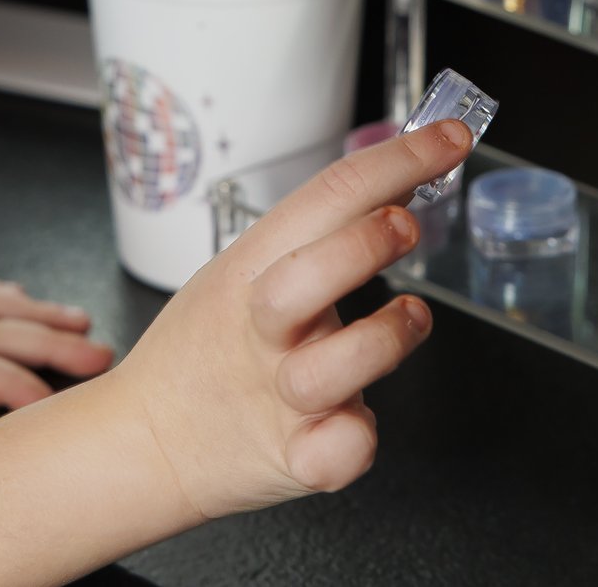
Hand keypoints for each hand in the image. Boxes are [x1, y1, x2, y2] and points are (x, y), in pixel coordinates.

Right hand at [103, 119, 470, 520]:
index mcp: (249, 271)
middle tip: (407, 223)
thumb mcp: (239, 274)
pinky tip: (359, 419)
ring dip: (383, 338)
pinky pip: (336, 452)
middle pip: (305, 278)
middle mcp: (263, 331)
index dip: (396, 161)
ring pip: (331, 369)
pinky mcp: (293, 459)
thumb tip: (398, 187)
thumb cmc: (208, 350)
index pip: (324, 198)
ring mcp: (278, 397)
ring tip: (410, 316)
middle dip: (364, 244)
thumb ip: (315, 238)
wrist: (149, 442)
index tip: (449, 138)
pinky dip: (354, 439)